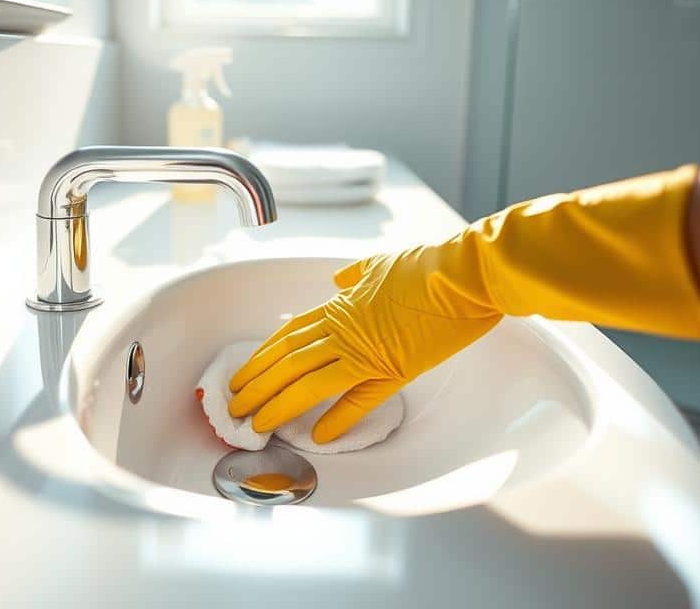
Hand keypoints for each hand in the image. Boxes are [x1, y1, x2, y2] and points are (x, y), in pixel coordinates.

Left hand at [227, 245, 502, 443]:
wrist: (464, 273)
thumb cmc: (427, 265)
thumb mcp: (381, 264)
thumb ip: (355, 275)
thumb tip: (337, 278)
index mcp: (340, 305)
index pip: (288, 335)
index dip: (261, 358)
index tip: (243, 375)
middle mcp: (345, 329)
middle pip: (287, 361)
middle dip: (257, 386)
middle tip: (235, 407)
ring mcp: (366, 350)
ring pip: (309, 381)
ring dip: (279, 404)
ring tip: (256, 424)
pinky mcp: (395, 368)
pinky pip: (358, 399)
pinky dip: (338, 418)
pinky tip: (319, 436)